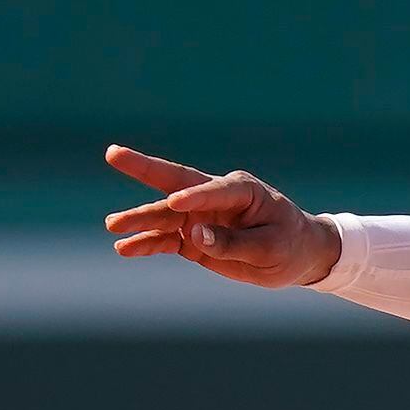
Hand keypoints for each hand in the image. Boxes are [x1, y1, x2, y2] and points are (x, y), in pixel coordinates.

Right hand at [103, 146, 341, 288]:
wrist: (297, 255)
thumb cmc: (289, 244)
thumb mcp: (270, 248)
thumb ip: (234, 242)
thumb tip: (195, 235)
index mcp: (241, 190)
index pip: (213, 190)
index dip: (194, 197)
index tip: (175, 204)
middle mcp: (215, 197)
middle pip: (174, 182)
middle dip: (144, 169)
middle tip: (113, 154)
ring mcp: (201, 216)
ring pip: (164, 215)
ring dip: (139, 219)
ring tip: (113, 225)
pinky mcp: (193, 237)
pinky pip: (166, 239)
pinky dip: (146, 243)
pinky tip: (125, 248)